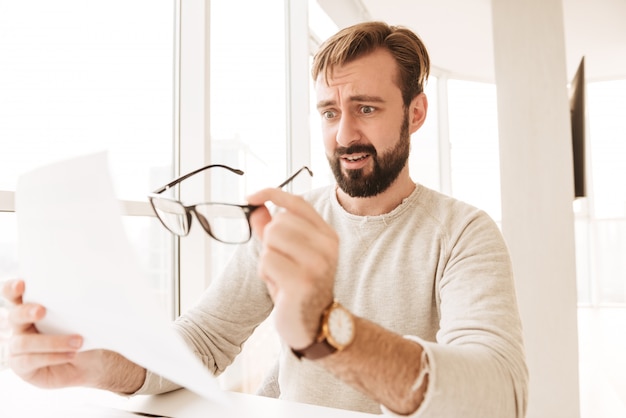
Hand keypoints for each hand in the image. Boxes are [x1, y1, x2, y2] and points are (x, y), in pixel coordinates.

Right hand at [1, 279, 144, 391]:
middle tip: (42, 311)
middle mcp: (21, 326)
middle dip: (26, 312)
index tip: (22, 284)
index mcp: (31, 306)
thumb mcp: (82, 316)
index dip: (12, 289)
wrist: (91, 361)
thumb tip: (93, 288)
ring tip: (78, 342)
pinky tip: (70, 355)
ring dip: (52, 341)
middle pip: (13, 316)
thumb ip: (78, 304)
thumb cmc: (84, 332)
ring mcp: (18, 347)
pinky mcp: (22, 366)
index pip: (13, 294)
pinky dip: (52, 356)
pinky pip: (29, 361)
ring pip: (23, 343)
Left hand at [247, 188, 338, 349]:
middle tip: (280, 263)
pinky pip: (266, 260)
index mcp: (328, 235)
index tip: (251, 197)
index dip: (271, 193)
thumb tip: (256, 208)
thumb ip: (273, 229)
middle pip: (278, 222)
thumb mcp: (288, 254)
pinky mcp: (302, 281)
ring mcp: (317, 263)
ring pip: (271, 240)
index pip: (298, 203)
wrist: (315, 325)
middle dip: (269, 242)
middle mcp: (328, 246)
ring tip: (280, 275)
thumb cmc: (299, 288)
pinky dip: (265, 273)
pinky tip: (279, 286)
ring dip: (267, 258)